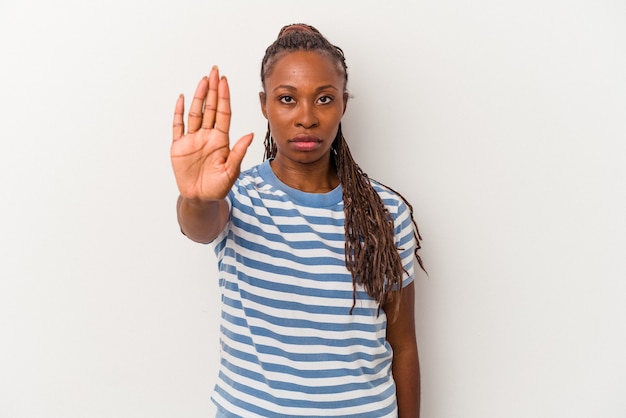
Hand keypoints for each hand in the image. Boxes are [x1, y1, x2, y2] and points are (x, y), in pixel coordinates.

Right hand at [171, 66, 252, 200]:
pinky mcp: (179, 147)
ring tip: (203, 80)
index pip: (223, 113)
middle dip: (212, 89)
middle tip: (215, 71)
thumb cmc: (218, 187)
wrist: (200, 198)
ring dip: (199, 96)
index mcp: (221, 140)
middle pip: (210, 108)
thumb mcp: (231, 172)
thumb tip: (250, 135)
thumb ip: (238, 153)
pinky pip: (178, 126)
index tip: (225, 81)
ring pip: (196, 113)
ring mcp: (193, 139)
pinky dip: (179, 112)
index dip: (224, 97)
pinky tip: (183, 99)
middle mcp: (207, 136)